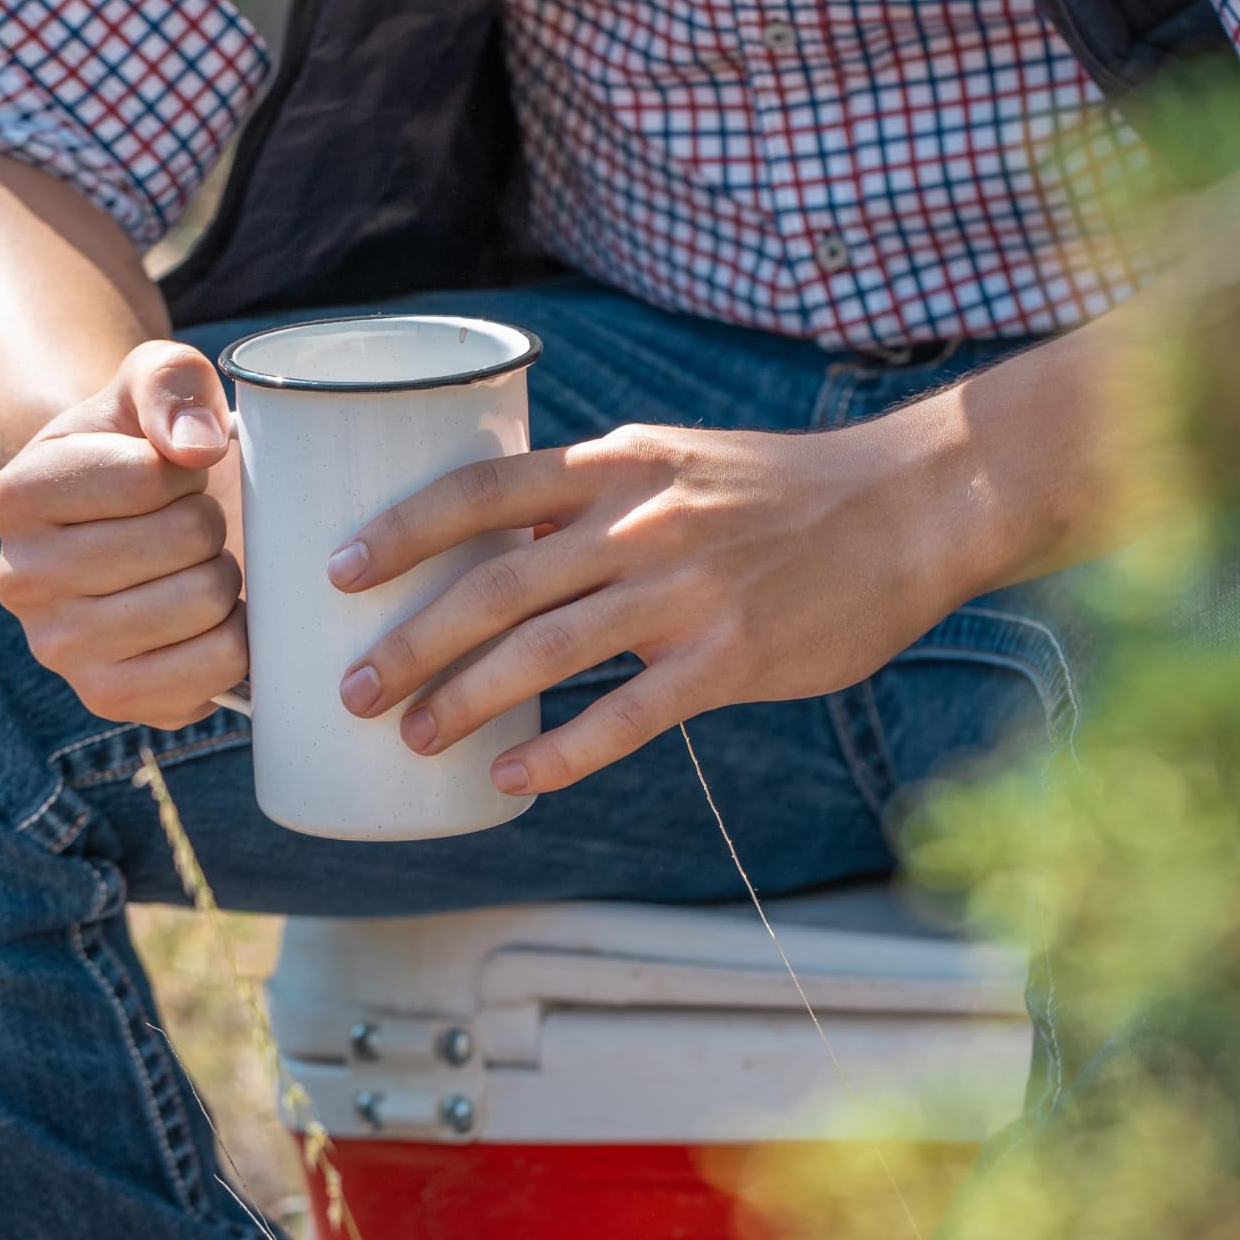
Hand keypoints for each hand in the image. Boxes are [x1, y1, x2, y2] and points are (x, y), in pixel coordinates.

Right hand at [0, 341, 246, 727]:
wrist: (126, 528)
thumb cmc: (142, 447)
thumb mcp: (152, 380)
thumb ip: (171, 380)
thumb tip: (195, 446)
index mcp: (16, 495)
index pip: (149, 477)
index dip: (187, 469)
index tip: (169, 474)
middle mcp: (18, 580)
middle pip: (184, 541)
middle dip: (207, 523)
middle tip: (185, 525)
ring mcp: (60, 649)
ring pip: (204, 602)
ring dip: (223, 576)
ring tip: (192, 566)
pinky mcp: (110, 700)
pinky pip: (215, 668)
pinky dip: (235, 638)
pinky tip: (206, 618)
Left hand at [329, 414, 982, 794]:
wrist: (903, 508)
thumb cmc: (774, 489)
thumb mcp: (672, 461)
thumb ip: (589, 500)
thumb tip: (494, 549)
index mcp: (615, 465)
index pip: (482, 489)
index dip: (401, 530)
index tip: (336, 571)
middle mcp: (640, 523)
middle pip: (496, 585)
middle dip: (410, 642)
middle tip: (352, 691)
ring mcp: (685, 592)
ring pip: (547, 654)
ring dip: (466, 701)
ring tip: (412, 738)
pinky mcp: (731, 658)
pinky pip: (629, 717)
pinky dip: (564, 753)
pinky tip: (513, 778)